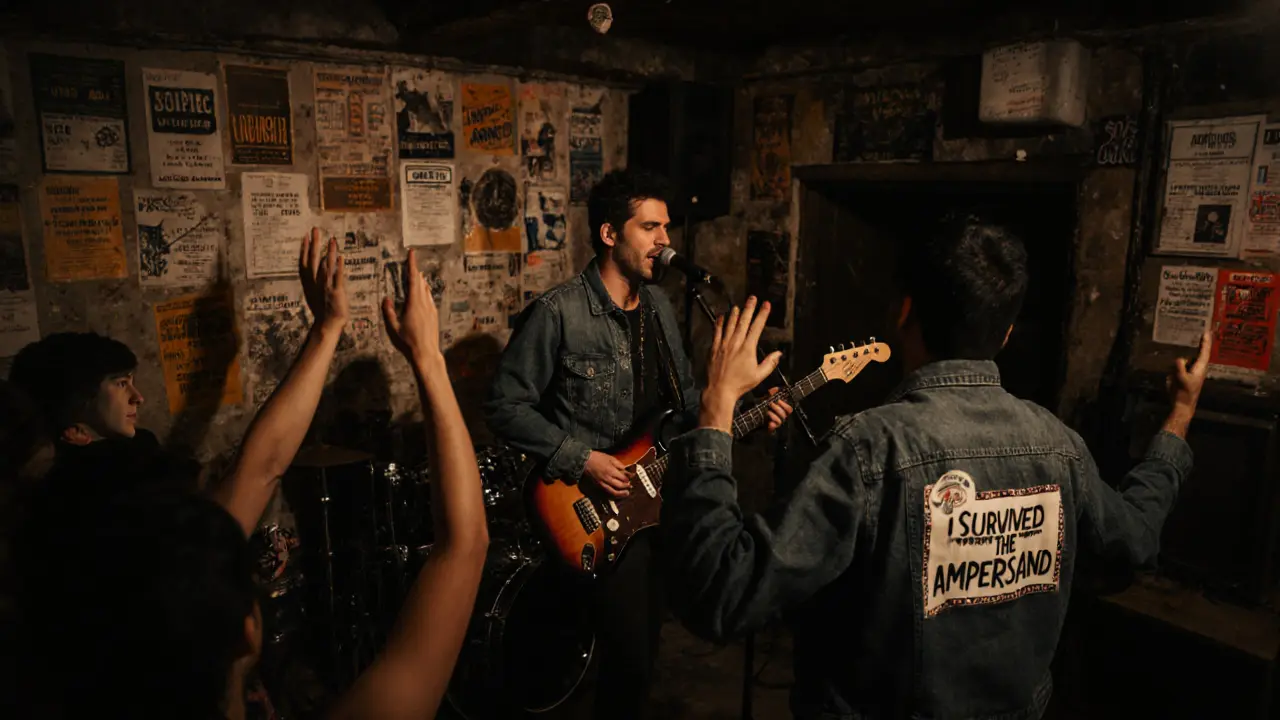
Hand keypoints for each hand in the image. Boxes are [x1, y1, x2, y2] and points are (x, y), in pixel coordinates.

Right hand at [299, 228, 348, 331]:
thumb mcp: (314, 293)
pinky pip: (337, 277)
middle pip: (313, 260)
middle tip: (315, 229)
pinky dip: (339, 267)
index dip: (304, 249)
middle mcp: (315, 283)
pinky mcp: (336, 292)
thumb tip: (319, 265)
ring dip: (329, 252)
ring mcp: (325, 287)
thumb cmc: (322, 309)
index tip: (306, 236)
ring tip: (332, 239)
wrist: (327, 324)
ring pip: (326, 266)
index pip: (304, 262)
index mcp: (308, 283)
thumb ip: (314, 279)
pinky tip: (341, 257)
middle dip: (315, 244)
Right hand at [382, 249, 440, 362]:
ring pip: (427, 290)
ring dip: (421, 282)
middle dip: (416, 271)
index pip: (413, 280)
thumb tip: (386, 299)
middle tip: (411, 263)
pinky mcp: (434, 315)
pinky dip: (426, 292)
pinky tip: (424, 294)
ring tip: (417, 275)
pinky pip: (430, 299)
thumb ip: (389, 312)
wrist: (426, 353)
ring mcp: (431, 309)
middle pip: (421, 282)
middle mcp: (425, 304)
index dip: (412, 265)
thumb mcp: (393, 327)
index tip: (412, 254)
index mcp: (414, 304)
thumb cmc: (408, 342)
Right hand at [584, 451, 630, 498]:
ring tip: (627, 493)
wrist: (584, 461)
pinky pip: (608, 492)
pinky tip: (617, 493)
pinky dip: (614, 493)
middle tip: (630, 485)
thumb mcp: (610, 458)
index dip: (629, 478)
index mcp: (611, 471)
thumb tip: (627, 471)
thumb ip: (619, 465)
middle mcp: (608, 479)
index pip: (623, 478)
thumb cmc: (598, 458)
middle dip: (627, 486)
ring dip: (621, 493)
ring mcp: (603, 483)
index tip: (632, 477)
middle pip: (620, 486)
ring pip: (614, 492)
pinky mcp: (599, 486)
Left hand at [700, 297, 782, 432]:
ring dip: (734, 314)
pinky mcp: (714, 349)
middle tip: (752, 298)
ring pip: (730, 325)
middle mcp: (736, 344)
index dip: (762, 314)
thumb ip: (770, 363)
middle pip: (743, 322)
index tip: (766, 305)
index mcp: (748, 349)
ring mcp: (724, 345)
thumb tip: (778, 354)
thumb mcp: (759, 375)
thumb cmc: (740, 384)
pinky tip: (721, 316)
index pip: (757, 327)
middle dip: (749, 308)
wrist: (720, 390)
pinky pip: (717, 332)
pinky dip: (719, 323)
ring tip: (738, 306)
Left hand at [765, 387, 792, 432]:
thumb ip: (772, 393)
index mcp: (783, 410)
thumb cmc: (764, 406)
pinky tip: (769, 423)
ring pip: (780, 420)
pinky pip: (774, 427)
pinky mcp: (772, 427)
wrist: (755, 415)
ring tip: (767, 411)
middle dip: (777, 408)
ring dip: (773, 415)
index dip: (785, 404)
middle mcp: (781, 417)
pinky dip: (772, 425)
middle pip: (784, 414)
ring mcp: (777, 423)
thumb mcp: (767, 398)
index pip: (789, 409)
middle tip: (771, 404)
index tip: (778, 400)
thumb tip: (776, 389)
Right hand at [1163, 330, 1210, 437]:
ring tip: (1184, 338)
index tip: (1207, 331)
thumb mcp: (1182, 380)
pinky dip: (1180, 357)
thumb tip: (1179, 358)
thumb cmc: (1185, 393)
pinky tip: (1175, 353)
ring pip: (1189, 356)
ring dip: (1188, 349)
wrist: (1182, 405)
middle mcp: (1197, 367)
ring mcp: (1190, 370)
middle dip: (1199, 342)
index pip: (1204, 352)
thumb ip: (1180, 368)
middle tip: (1199, 329)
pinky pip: (1182, 362)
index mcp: (1200, 368)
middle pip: (1198, 352)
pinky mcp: (1183, 373)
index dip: (1205, 342)